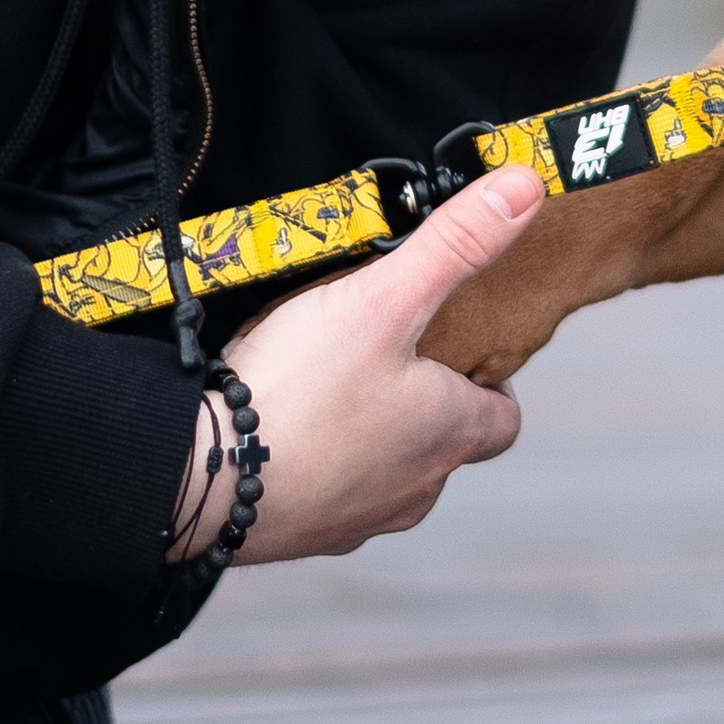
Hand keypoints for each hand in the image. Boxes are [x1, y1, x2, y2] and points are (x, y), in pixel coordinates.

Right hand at [165, 167, 543, 566]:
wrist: (198, 476)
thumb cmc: (299, 392)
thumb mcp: (384, 297)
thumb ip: (456, 243)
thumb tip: (524, 189)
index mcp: (450, 434)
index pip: (504, 418)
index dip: (490, 382)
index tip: (460, 349)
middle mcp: (416, 488)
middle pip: (444, 446)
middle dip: (425, 403)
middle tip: (388, 355)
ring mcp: (358, 519)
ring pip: (386, 474)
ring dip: (370, 436)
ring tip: (330, 387)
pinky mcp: (301, 533)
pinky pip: (325, 494)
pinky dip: (316, 462)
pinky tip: (281, 428)